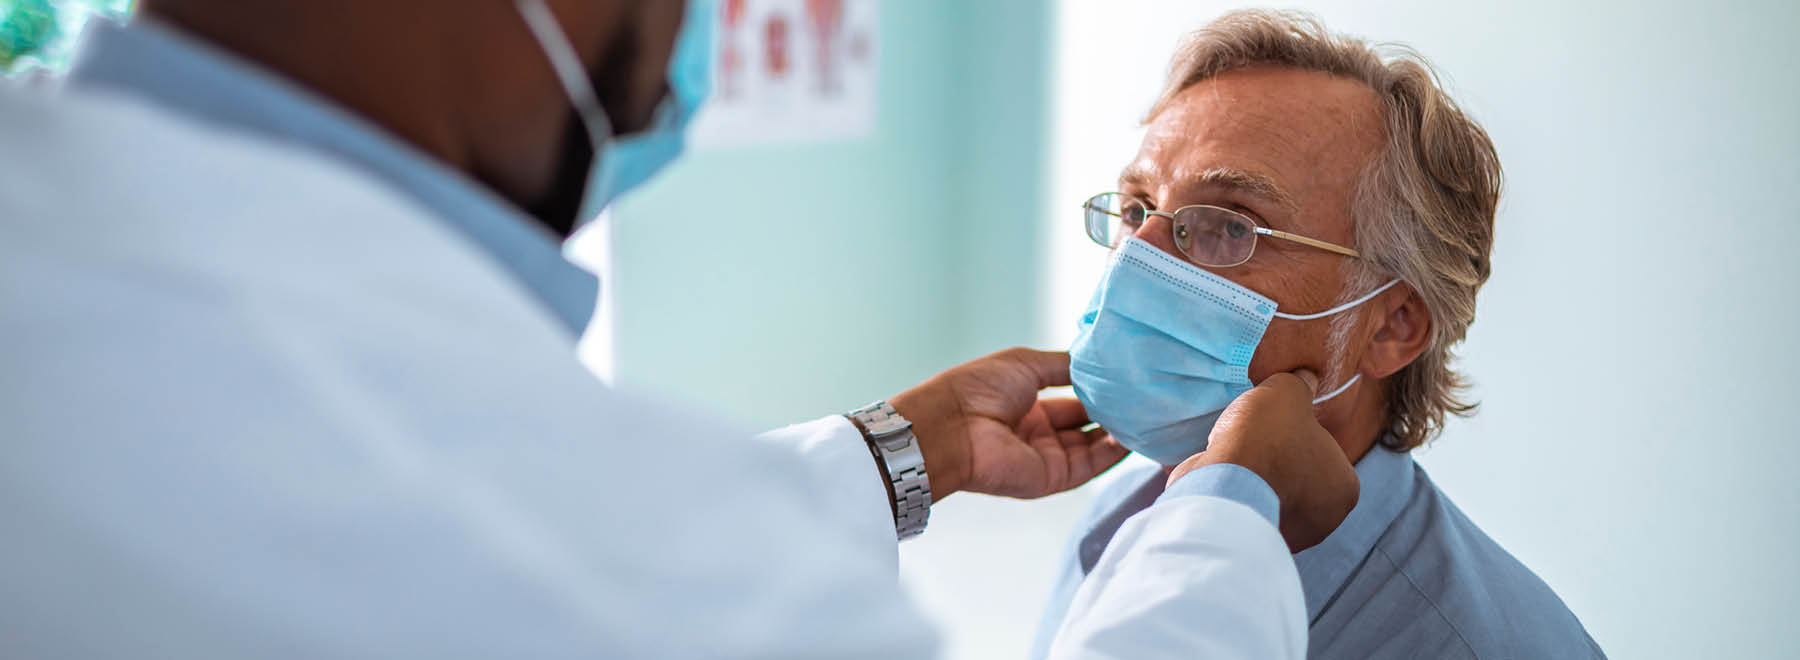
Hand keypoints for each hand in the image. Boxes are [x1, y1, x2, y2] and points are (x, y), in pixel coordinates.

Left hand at [889, 348, 1128, 499]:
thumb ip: (1064, 366)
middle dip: (1116, 411)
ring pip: (1094, 446)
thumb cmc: (978, 388)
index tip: (1131, 380)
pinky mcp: (1052, 478)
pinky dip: (1114, 453)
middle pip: (1087, 423)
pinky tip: (1135, 435)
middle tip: (1149, 397)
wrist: (952, 427)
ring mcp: (1047, 456)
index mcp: (1027, 402)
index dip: (1100, 391)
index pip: (1074, 397)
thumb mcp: (1026, 363)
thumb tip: (1096, 362)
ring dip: (1121, 432)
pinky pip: (1091, 466)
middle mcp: (1039, 430)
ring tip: (1151, 413)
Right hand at [1169, 370, 1358, 551]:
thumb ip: (1299, 385)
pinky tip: (1221, 476)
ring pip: (1271, 492)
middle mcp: (1324, 519)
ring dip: (1254, 475)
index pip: (1325, 451)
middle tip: (1253, 440)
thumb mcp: (1286, 393)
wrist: (1223, 485)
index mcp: (1345, 487)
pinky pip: (1246, 507)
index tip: (1275, 425)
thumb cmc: (1264, 438)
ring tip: (1233, 456)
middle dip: (1276, 458)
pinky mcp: (1253, 539)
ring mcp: (1289, 535)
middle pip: (1299, 474)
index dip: (1296, 431)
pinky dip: (1235, 492)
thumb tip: (1305, 378)